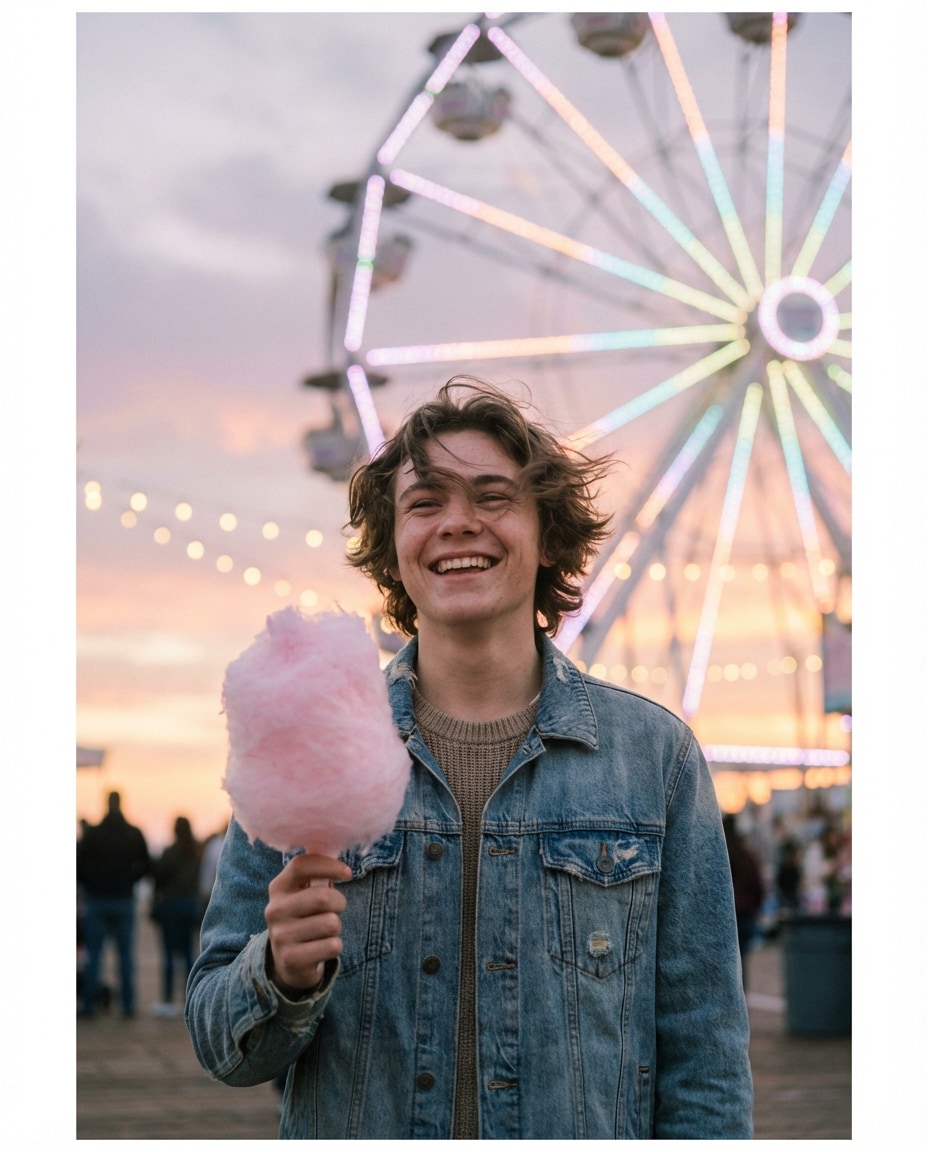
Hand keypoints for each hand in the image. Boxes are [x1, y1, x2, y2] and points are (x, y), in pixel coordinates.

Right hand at [265, 853, 351, 995]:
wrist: (288, 961)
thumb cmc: (304, 917)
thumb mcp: (302, 894)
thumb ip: (316, 874)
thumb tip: (337, 847)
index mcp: (278, 888)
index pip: (301, 865)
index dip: (328, 865)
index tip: (347, 873)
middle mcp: (275, 910)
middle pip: (324, 897)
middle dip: (339, 903)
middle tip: (335, 910)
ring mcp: (280, 936)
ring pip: (331, 923)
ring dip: (336, 927)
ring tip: (324, 931)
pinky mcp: (291, 959)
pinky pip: (332, 946)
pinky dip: (335, 947)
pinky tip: (321, 948)